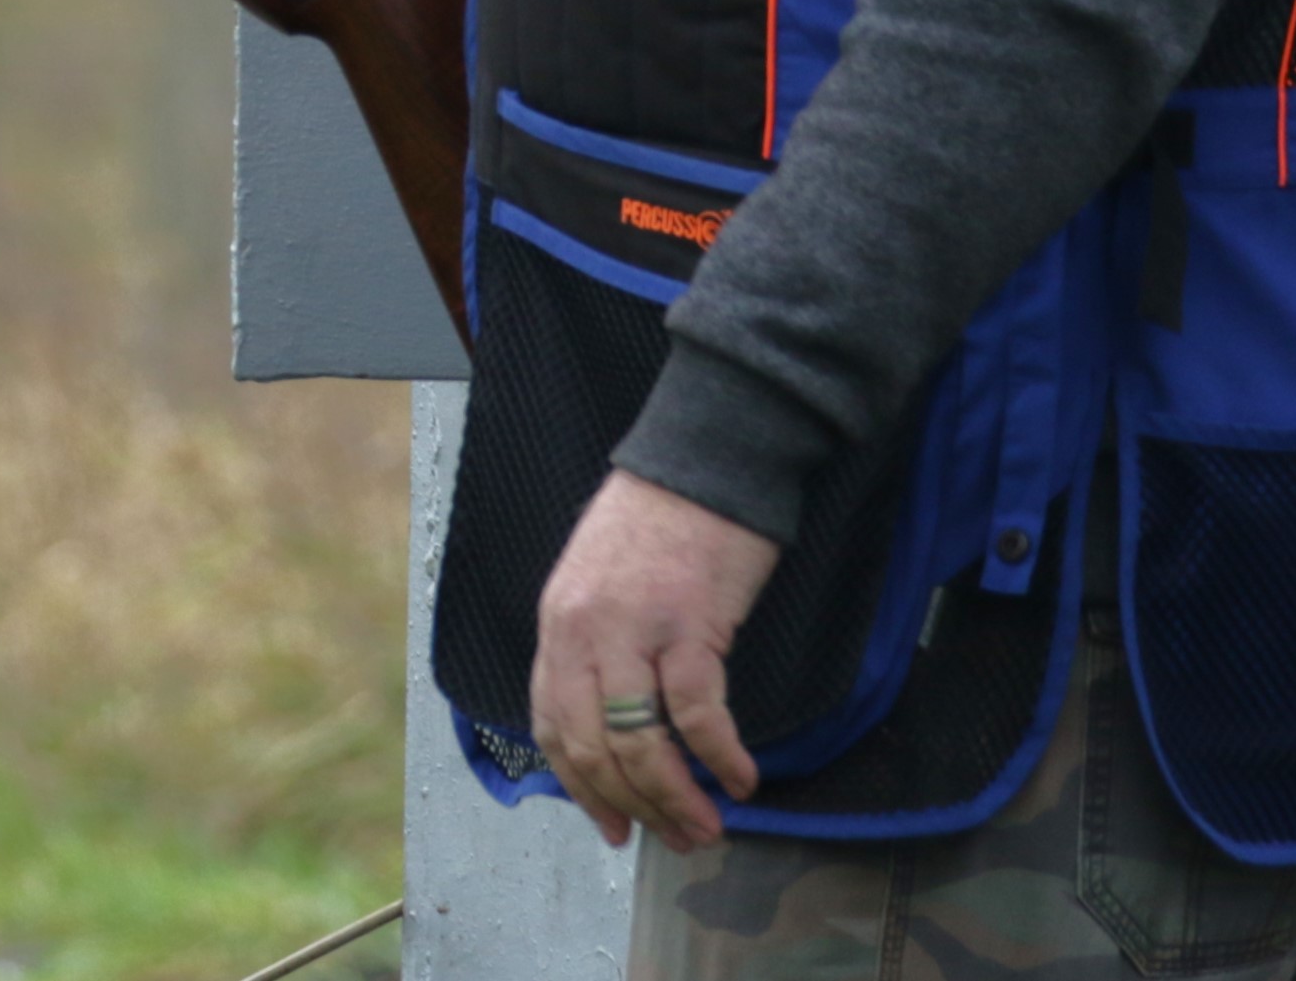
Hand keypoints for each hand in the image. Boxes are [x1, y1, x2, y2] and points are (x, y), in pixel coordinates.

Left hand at [530, 468, 779, 850]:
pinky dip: (720, 757)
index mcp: (557, 624)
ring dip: (677, 799)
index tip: (616, 827)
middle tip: (675, 839)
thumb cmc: (661, 517)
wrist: (706, 457)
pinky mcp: (689, 624)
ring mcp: (633, 629)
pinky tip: (742, 778)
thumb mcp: (600, 580)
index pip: (553, 729)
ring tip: (708, 827)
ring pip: (641, 746)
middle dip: (636, 808)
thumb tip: (615, 723)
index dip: (583, 790)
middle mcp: (583, 632)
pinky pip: (697, 714)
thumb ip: (596, 645)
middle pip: (595, 750)